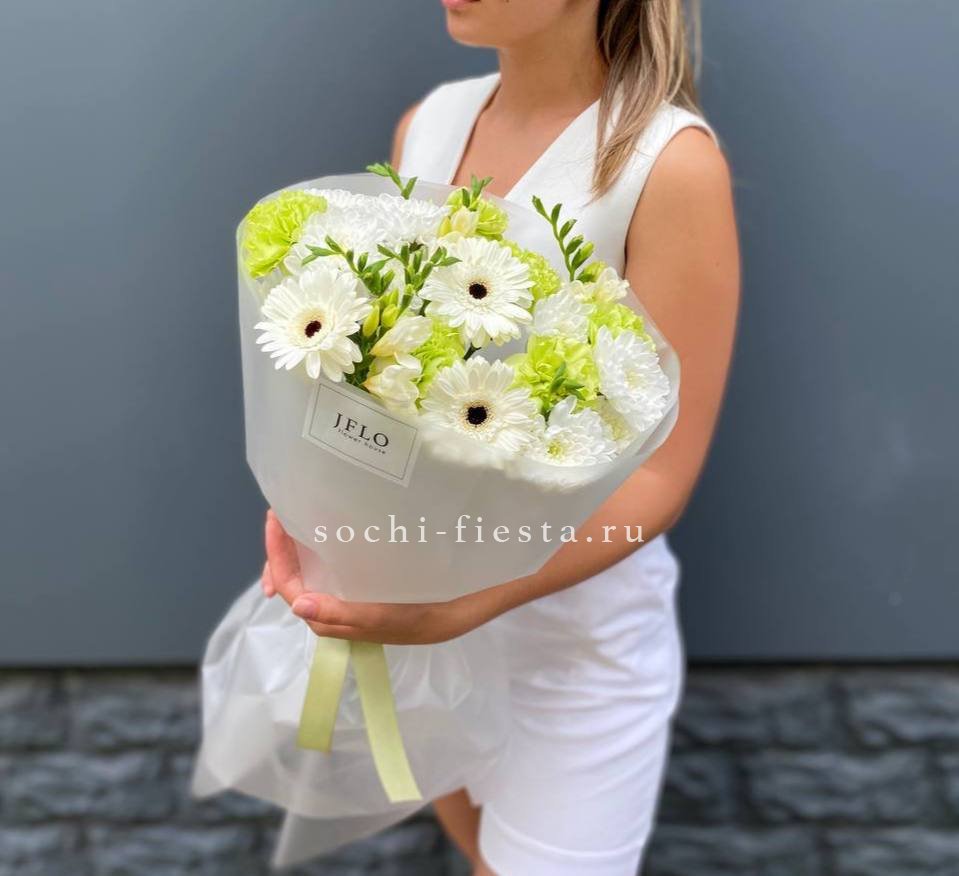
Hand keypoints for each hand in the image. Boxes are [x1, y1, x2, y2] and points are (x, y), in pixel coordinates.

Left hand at [261, 510, 503, 644]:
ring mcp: (377, 590)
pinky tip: (336, 522)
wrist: (507, 582)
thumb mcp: (410, 618)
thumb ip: (356, 616)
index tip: (275, 524)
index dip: (281, 564)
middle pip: (308, 585)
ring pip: (327, 574)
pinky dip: (334, 544)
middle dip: (286, 555)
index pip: (303, 596)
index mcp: (361, 624)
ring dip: (307, 549)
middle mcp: (362, 608)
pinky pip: (352, 563)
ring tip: (296, 517)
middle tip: (278, 516)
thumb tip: (298, 606)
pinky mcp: (394, 573)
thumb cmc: (460, 601)